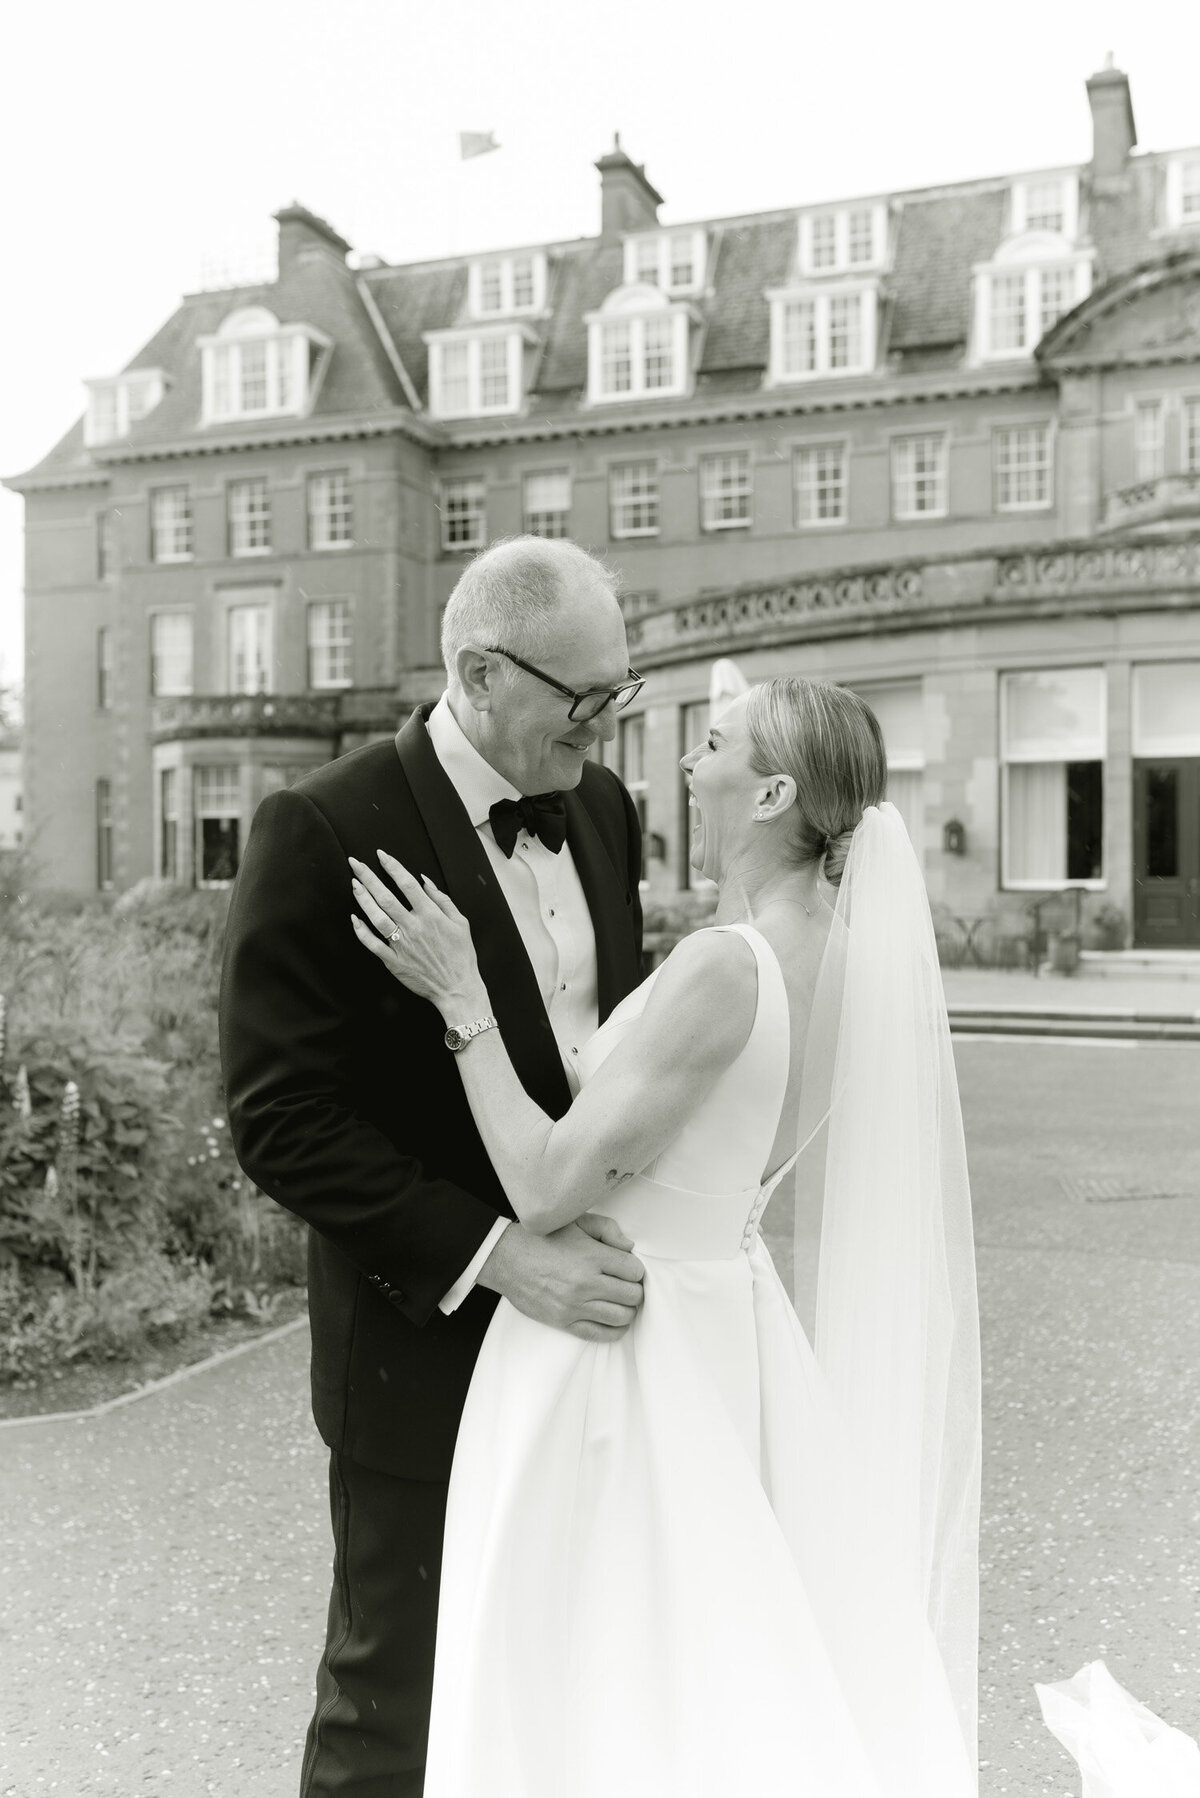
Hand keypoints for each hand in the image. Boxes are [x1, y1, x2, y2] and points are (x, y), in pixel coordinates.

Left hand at [349, 852, 484, 1014]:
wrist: (457, 988)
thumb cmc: (461, 956)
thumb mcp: (460, 922)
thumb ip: (442, 899)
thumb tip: (424, 880)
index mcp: (430, 915)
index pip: (407, 884)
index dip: (392, 867)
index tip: (381, 855)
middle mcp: (413, 927)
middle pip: (386, 897)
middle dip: (368, 877)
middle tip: (355, 863)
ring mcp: (401, 944)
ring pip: (376, 917)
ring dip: (363, 899)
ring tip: (354, 884)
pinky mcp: (393, 961)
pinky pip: (372, 944)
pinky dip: (361, 931)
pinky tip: (354, 918)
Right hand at [478, 1216, 645, 1342]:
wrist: (507, 1259)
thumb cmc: (543, 1238)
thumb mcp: (577, 1222)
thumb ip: (608, 1229)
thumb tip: (630, 1248)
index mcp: (592, 1256)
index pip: (635, 1271)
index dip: (635, 1269)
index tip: (628, 1268)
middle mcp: (586, 1283)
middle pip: (632, 1296)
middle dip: (634, 1290)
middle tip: (626, 1285)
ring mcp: (574, 1305)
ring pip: (620, 1317)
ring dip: (626, 1310)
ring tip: (620, 1302)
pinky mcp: (563, 1322)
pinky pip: (599, 1334)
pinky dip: (614, 1331)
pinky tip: (614, 1322)